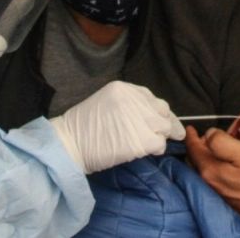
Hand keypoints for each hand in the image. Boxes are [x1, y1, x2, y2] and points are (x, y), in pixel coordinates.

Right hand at [48, 81, 184, 173]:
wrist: (70, 144)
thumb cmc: (82, 128)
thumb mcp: (106, 103)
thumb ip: (127, 105)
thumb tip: (149, 117)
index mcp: (124, 88)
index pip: (151, 98)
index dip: (158, 111)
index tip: (163, 119)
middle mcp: (134, 99)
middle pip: (162, 110)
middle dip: (165, 123)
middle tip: (169, 134)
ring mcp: (139, 118)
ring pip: (164, 127)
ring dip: (160, 136)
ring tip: (151, 144)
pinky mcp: (143, 139)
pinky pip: (160, 143)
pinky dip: (157, 149)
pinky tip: (148, 151)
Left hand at [185, 126, 239, 232]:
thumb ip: (221, 142)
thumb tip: (208, 134)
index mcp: (211, 171)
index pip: (193, 150)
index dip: (191, 137)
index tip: (190, 129)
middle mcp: (211, 184)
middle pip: (195, 162)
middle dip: (196, 148)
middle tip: (201, 137)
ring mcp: (219, 194)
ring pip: (204, 171)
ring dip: (204, 158)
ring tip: (211, 148)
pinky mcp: (229, 199)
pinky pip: (213, 180)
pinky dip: (213, 168)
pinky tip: (223, 164)